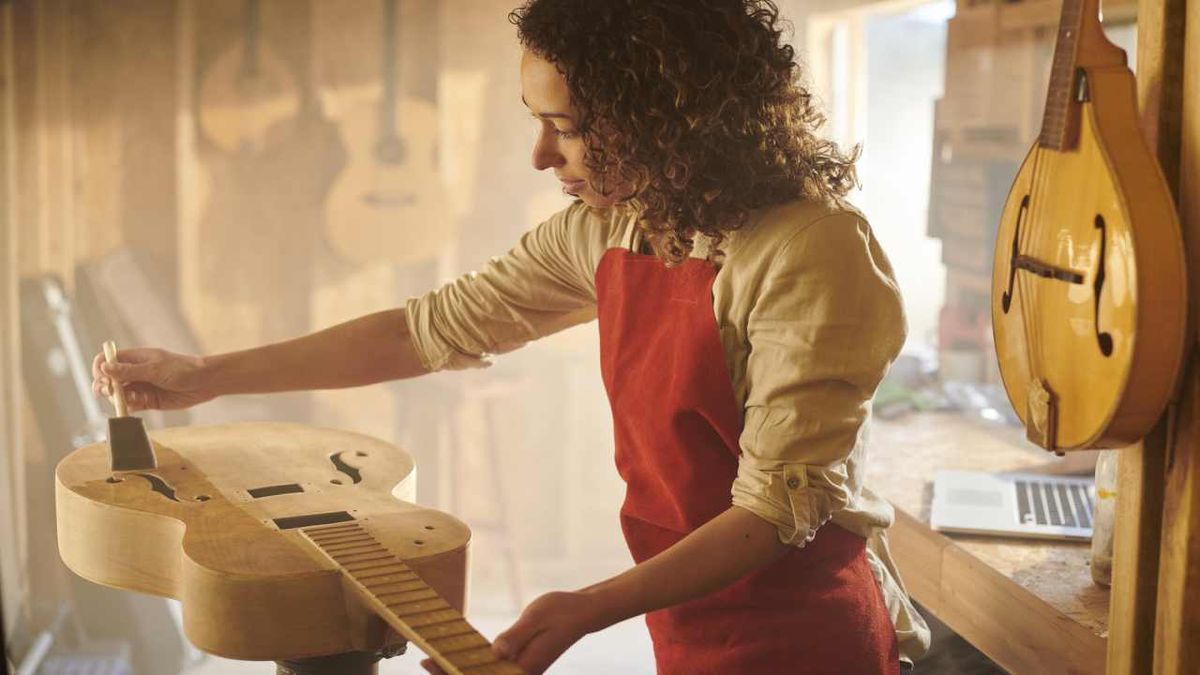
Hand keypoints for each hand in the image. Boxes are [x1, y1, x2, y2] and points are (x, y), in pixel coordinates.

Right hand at [92, 347, 212, 411]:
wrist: (204, 382)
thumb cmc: (182, 369)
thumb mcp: (155, 369)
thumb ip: (130, 371)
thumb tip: (105, 368)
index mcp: (134, 358)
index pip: (106, 361)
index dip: (100, 370)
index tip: (104, 379)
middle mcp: (134, 372)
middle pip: (108, 380)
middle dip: (105, 387)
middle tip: (110, 392)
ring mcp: (140, 387)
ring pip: (118, 394)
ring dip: (118, 398)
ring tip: (130, 398)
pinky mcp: (148, 400)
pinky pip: (131, 405)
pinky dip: (129, 407)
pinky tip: (137, 405)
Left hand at [420, 591, 598, 674]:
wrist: (582, 611)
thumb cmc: (561, 611)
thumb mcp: (536, 618)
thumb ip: (516, 636)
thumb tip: (495, 652)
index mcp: (524, 667)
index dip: (454, 672)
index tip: (432, 663)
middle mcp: (521, 673)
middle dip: (452, 672)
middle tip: (425, 662)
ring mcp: (520, 669)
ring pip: (484, 674)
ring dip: (460, 667)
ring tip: (434, 659)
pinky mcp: (520, 661)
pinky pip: (492, 665)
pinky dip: (474, 661)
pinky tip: (459, 653)